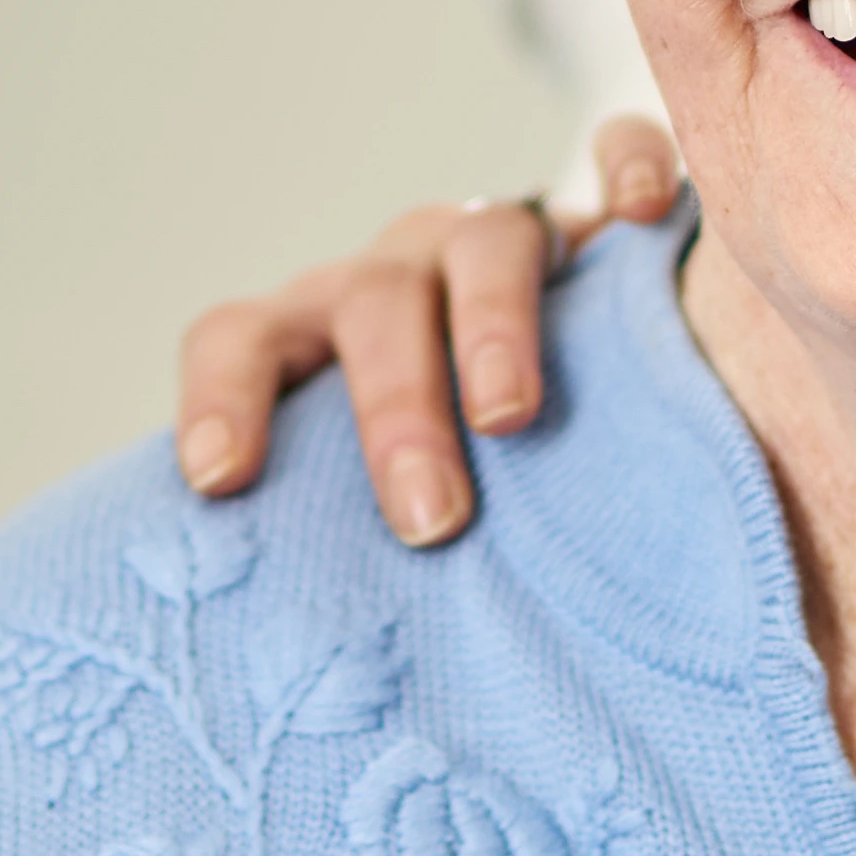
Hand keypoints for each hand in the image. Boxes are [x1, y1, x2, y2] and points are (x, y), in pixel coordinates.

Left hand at [169, 113, 682, 548]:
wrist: (565, 363)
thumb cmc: (451, 465)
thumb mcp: (383, 490)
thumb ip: (339, 544)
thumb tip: (327, 703)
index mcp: (322, 333)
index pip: (242, 334)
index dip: (223, 395)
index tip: (219, 481)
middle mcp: (403, 273)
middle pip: (373, 305)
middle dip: (393, 411)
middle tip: (427, 522)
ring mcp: (500, 235)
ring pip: (485, 240)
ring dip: (491, 327)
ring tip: (509, 419)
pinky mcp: (605, 212)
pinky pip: (618, 152)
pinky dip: (626, 170)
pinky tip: (636, 218)